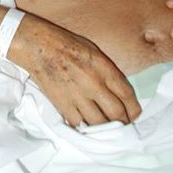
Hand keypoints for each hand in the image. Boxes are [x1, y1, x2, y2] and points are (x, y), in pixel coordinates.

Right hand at [9, 14, 140, 126]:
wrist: (39, 46)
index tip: (134, 114)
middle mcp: (93, 83)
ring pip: (99, 124)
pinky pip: (79, 124)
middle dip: (123, 123)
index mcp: (103, 67)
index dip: (134, 109)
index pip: (127, 94)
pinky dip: (84, 126)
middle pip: (116, 114)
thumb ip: (107, 71)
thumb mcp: (94, 51)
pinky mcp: (63, 104)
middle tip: (123, 126)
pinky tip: (86, 123)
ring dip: (105, 128)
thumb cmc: (67, 44)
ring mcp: (78, 96)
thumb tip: (118, 92)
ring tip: (107, 128)